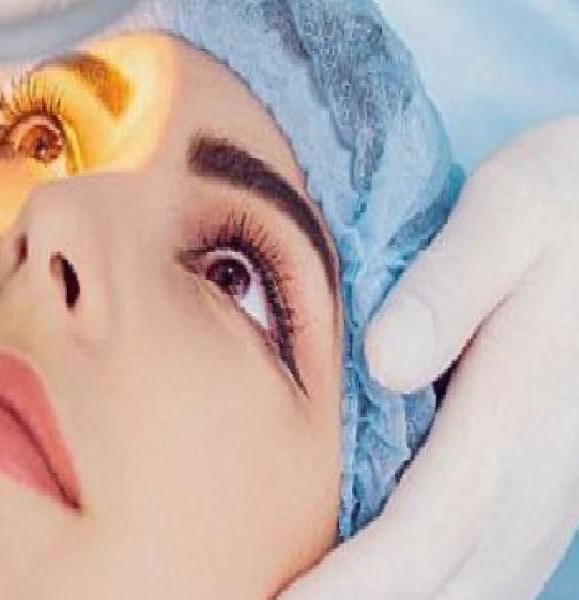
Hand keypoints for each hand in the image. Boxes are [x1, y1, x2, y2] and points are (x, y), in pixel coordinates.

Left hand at [281, 117, 578, 598]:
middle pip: (444, 584)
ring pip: (475, 587)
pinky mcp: (546, 479)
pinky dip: (433, 590)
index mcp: (517, 411)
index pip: (420, 533)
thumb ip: (451, 285)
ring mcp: (552, 486)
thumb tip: (385, 362)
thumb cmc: (562, 202)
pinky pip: (492, 564)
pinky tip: (382, 585)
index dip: (347, 587)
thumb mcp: (510, 210)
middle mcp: (541, 471)